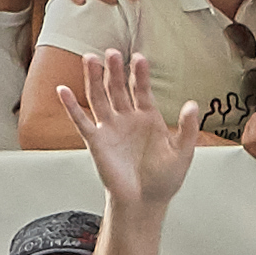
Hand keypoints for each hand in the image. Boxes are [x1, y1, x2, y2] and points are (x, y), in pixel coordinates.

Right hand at [58, 41, 201, 212]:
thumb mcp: (182, 152)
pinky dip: (71, 106)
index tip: (139, 58)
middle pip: (118, 88)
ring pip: (99, 97)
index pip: (142, 89)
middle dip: (115, 71)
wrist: (145, 201)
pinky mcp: (96, 141)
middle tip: (111, 53)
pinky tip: (63, 90)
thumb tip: (192, 104)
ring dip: (94, 79)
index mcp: (148, 117)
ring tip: (90, 59)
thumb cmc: (164, 179)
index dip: (140, 74)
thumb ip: (187, 129)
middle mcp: (127, 118)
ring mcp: (110, 127)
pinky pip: (82, 121)